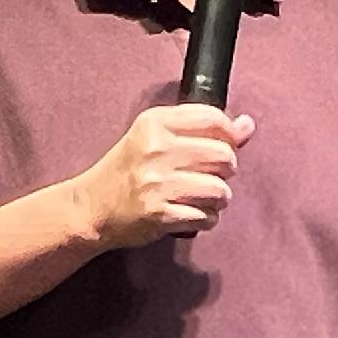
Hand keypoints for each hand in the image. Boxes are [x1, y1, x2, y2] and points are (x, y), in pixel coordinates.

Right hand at [77, 103, 254, 247]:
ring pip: (220, 190)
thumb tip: (247, 125)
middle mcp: (156, 149)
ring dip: (218, 199)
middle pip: (224, 155)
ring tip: (201, 198)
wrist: (90, 208)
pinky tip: (191, 215)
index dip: (229, 135)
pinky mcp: (159, 214)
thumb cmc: (127, 172)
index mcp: (155, 123)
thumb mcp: (157, 139)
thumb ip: (202, 130)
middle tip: (210, 176)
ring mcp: (157, 183)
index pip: (213, 118)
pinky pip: (207, 217)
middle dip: (225, 171)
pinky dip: (206, 219)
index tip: (224, 146)